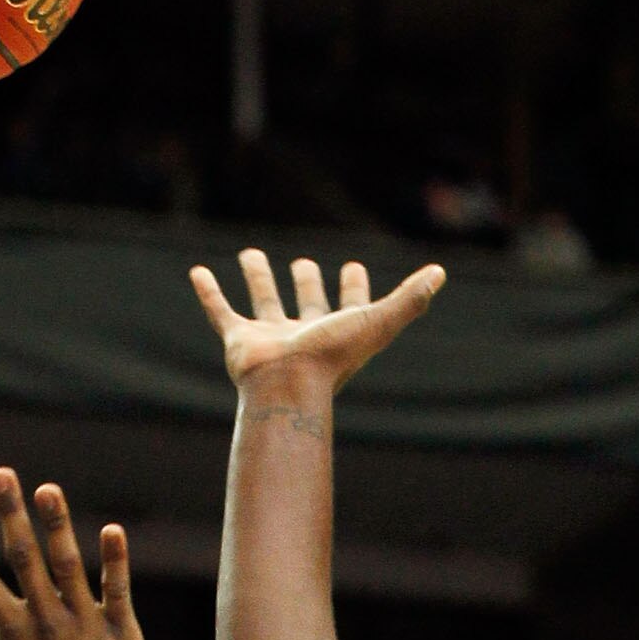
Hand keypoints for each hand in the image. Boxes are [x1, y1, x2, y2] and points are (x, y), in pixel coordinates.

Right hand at [0, 475, 146, 639]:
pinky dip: (115, 561)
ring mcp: (85, 626)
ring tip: (47, 489)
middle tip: (1, 475)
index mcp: (13, 638)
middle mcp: (47, 624)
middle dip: (10, 514)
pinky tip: (112, 530)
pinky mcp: (121, 634)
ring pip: (69, 566)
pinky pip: (117, 591)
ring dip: (57, 525)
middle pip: (24, 559)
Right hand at [191, 250, 444, 403]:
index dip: (354, 288)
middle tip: (303, 263)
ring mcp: (270, 338)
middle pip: (306, 305)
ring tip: (250, 255)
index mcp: (338, 332)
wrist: (287, 385)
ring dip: (258, 280)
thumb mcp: (378, 321)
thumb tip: (440, 273)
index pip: (350, 305)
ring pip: (264, 303)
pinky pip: (221, 313)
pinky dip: (209, 294)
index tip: (354, 266)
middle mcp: (304, 335)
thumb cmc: (333, 357)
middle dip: (306, 283)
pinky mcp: (240, 341)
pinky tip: (197, 273)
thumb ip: (410, 299)